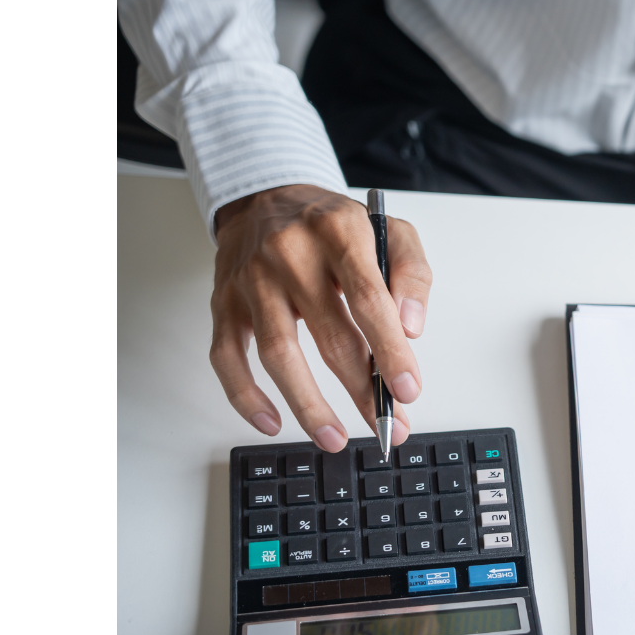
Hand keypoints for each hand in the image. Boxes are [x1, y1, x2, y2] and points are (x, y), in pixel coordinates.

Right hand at [210, 184, 431, 450]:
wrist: (267, 197)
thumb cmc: (333, 224)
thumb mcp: (389, 230)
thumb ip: (411, 274)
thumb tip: (411, 329)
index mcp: (338, 233)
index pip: (368, 299)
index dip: (390, 350)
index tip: (407, 390)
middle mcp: (289, 254)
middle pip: (329, 335)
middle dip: (362, 390)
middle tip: (388, 426)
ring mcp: (251, 280)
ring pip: (277, 353)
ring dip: (308, 404)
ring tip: (334, 438)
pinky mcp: (224, 303)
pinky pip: (227, 357)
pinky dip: (245, 395)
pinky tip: (272, 422)